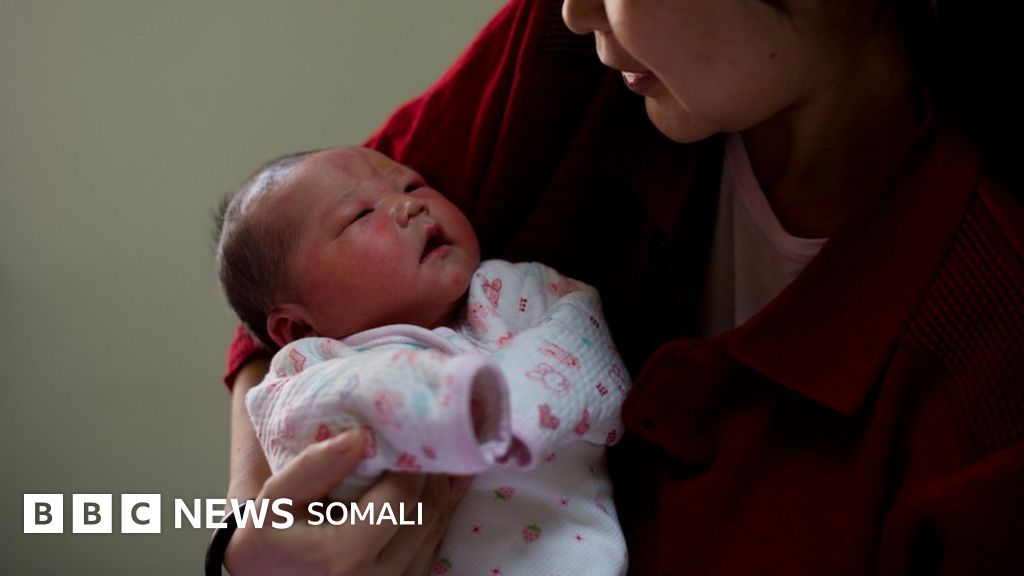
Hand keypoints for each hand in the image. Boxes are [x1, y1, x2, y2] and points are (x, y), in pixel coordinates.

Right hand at [224, 429, 455, 575]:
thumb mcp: (275, 498)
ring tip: (420, 462)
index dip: (410, 462)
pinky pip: (432, 546)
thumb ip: (314, 467)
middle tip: (418, 442)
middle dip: (427, 473)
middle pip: (427, 512)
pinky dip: (432, 514)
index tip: (404, 436)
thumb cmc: (268, 537)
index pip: (402, 497)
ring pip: (436, 529)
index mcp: (344, 557)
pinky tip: (421, 490)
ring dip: (435, 492)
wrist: (267, 575)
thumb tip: (359, 436)